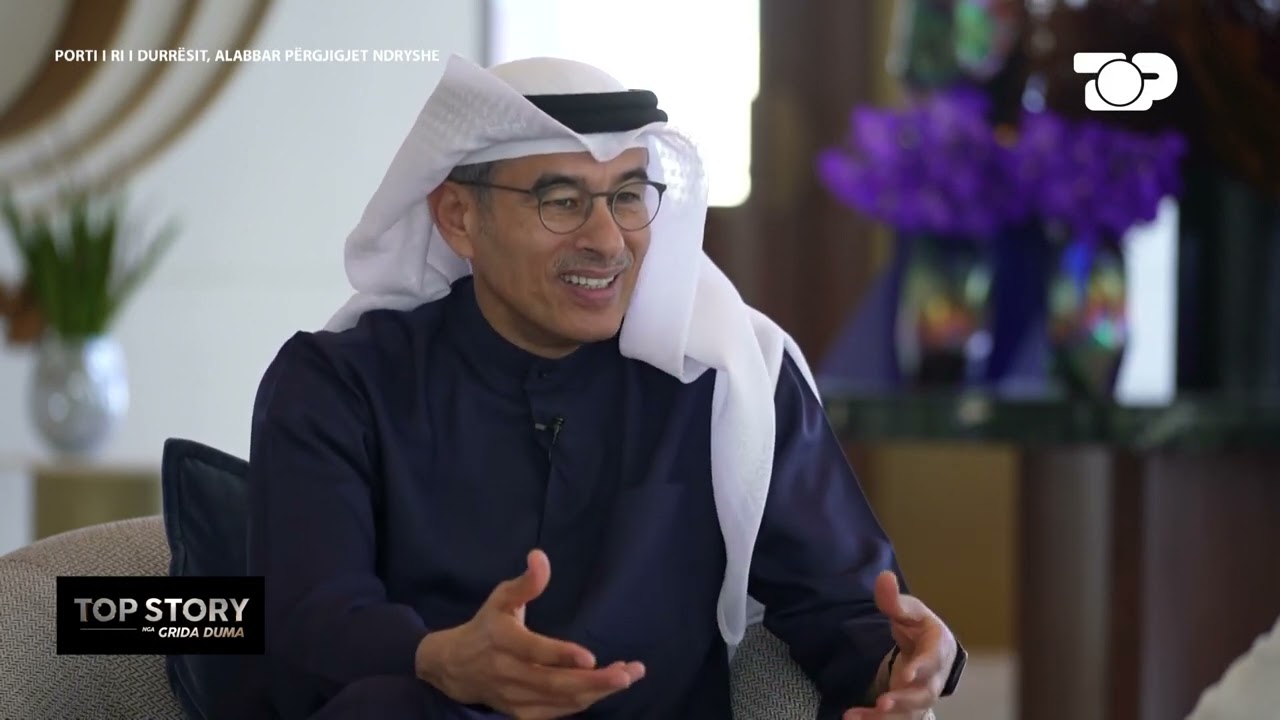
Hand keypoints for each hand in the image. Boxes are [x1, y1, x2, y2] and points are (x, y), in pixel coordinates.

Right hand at [415, 550, 644, 719]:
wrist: (455, 668)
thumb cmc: (486, 626)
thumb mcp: (500, 598)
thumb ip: (526, 583)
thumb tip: (540, 556)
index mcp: (503, 641)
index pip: (533, 651)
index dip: (561, 656)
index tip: (591, 657)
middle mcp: (508, 673)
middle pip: (554, 684)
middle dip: (594, 682)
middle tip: (627, 674)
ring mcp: (515, 698)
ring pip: (560, 701)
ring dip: (596, 692)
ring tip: (627, 676)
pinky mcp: (521, 713)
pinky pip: (557, 712)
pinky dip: (583, 702)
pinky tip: (606, 688)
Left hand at [844, 571, 956, 719]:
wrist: (929, 652)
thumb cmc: (919, 629)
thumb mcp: (909, 611)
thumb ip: (895, 600)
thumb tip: (884, 577)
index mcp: (937, 649)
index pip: (932, 660)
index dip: (922, 668)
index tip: (907, 674)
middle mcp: (933, 677)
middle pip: (923, 693)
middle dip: (904, 700)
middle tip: (883, 703)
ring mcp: (920, 696)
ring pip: (909, 712)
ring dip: (886, 717)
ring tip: (858, 717)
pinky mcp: (907, 709)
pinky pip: (895, 719)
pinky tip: (852, 718)